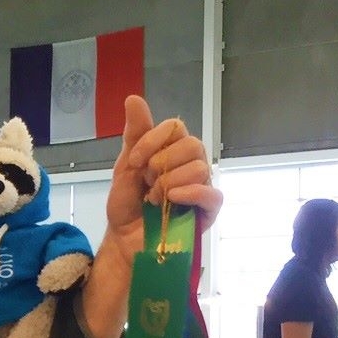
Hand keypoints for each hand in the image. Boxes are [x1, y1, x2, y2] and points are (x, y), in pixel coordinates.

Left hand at [103, 96, 221, 250]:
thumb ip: (135, 133)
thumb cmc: (128, 203)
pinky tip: (173, 199)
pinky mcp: (208, 211)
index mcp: (173, 150)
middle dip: (163, 162)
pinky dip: (191, 192)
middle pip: (192, 144)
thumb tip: (133, 98)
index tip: (135, 160)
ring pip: (200, 167)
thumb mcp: (126, 166)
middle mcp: (191, 164)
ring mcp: (202, 187)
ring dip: (170, 182)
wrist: (124, 239)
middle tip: (147, 181)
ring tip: (154, 198)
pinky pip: (212, 194)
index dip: (154, 140)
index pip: (176, 128)